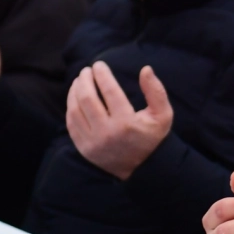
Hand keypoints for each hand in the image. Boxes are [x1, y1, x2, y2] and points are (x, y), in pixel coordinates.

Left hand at [65, 63, 172, 179]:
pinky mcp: (84, 148)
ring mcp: (93, 142)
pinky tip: (74, 97)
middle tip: (86, 71)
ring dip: (74, 91)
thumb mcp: (163, 115)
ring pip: (75, 110)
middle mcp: (107, 133)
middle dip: (84, 80)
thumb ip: (156, 91)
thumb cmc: (152, 137)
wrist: (142, 168)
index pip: (109, 91)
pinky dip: (70, 107)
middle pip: (87, 99)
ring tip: (79, 81)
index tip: (99, 65)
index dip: (102, 75)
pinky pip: (71, 123)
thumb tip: (145, 69)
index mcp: (126, 123)